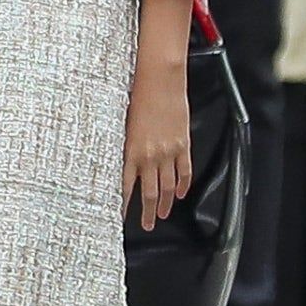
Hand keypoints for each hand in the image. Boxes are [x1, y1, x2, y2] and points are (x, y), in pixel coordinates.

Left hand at [123, 67, 191, 232]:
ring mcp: (169, 152)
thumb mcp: (122, 124)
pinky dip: (183, 185)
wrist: (159, 80)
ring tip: (163, 215)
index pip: (125, 187)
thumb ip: (123, 146)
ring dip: (166, 204)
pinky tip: (181, 194)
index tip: (120, 218)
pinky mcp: (183, 145)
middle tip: (147, 225)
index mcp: (131, 151)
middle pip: (150, 193)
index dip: (123, 206)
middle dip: (148, 213)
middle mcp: (150, 156)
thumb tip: (120, 164)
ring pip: (168, 187)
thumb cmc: (136, 96)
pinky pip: (185, 171)